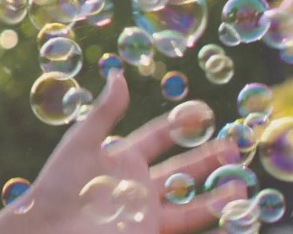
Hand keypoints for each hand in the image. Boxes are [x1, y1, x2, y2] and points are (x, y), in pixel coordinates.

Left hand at [20, 71, 246, 233]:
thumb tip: (118, 74)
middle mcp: (138, 186)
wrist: (50, 229)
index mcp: (121, 159)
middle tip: (235, 146)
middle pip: (182, 170)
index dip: (179, 123)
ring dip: (218, 197)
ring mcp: (146, 213)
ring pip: (192, 205)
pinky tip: (237, 221)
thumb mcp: (81, 142)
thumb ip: (104, 111)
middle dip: (209, 159)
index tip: (205, 110)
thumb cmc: (58, 185)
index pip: (157, 137)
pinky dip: (214, 227)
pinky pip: (190, 231)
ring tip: (242, 185)